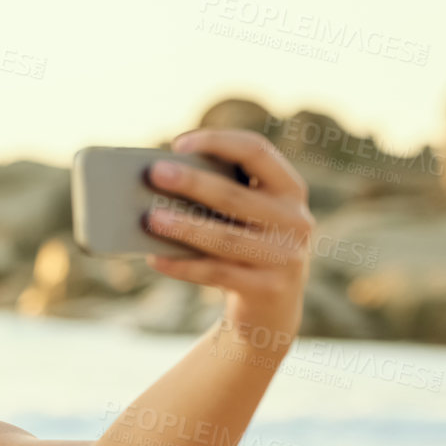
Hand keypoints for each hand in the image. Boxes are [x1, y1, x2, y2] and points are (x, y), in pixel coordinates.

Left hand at [142, 129, 314, 339]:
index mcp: (289, 188)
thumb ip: (217, 195)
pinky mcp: (269, 288)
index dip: (218, 142)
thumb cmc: (244, 242)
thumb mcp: (242, 215)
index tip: (178, 144)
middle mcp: (295, 219)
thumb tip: (159, 184)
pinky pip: (218, 274)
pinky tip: (155, 258)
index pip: (257, 152)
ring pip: (227, 239)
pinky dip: (184, 266)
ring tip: (150, 218)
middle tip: (154, 173)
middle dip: (193, 183)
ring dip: (186, 227)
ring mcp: (286, 256)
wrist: (271, 303)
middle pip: (237, 197)